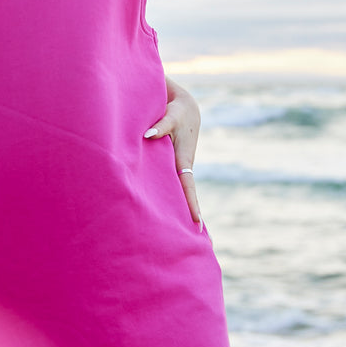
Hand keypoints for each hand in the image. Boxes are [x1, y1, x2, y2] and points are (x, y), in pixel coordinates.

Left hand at [144, 79, 202, 224]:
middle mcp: (180, 168)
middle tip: (195, 241)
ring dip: (173, 210)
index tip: (197, 223)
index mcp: (184, 160)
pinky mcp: (165, 164)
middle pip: (182, 197)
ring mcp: (173, 168)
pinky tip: (157, 211)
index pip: (188, 187)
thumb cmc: (176, 109)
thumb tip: (148, 135)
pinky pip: (163, 184)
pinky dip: (163, 197)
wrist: (181, 105)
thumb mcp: (172, 113)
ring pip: (172, 192)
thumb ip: (161, 125)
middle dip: (187, 218)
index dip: (192, 205)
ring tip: (172, 235)